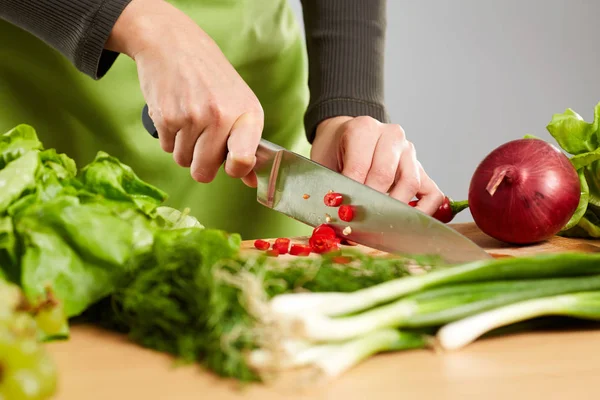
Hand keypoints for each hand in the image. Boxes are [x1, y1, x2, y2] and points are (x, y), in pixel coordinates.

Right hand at [106, 0, 261, 186]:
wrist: (173, 43)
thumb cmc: (211, 78)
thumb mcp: (239, 103)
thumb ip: (247, 144)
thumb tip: (252, 181)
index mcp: (247, 114)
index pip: (243, 160)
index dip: (235, 170)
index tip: (230, 164)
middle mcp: (221, 116)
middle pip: (205, 172)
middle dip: (201, 163)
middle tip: (203, 139)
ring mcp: (192, 117)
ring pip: (183, 161)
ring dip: (184, 148)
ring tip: (189, 120)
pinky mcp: (166, 117)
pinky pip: (166, 148)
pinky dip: (169, 137)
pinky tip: (176, 113)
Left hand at [310, 116, 444, 214]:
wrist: (344, 136)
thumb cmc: (334, 152)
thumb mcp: (324, 162)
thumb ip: (331, 186)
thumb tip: (341, 219)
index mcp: (364, 129)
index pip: (360, 167)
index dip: (351, 194)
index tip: (343, 213)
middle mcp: (391, 136)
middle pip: (384, 175)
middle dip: (370, 204)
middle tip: (358, 222)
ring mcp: (409, 152)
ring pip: (410, 183)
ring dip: (393, 208)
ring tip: (378, 222)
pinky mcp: (421, 169)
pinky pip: (432, 193)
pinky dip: (424, 211)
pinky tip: (408, 222)